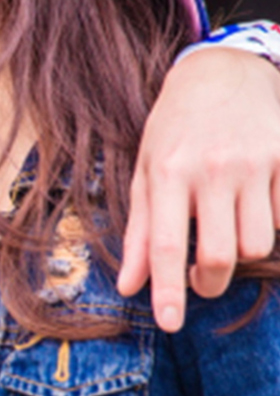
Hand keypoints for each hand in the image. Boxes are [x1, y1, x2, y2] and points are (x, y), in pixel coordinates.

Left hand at [119, 47, 279, 329]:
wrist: (223, 72)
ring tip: (225, 231)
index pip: (168, 246)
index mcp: (168, 174)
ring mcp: (254, 164)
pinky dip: (268, 223)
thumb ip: (140, 231)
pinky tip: (251, 202)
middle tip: (201, 281)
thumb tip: (130, 286)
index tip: (170, 323)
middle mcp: (212, 170)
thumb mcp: (144, 172)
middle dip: (210, 283)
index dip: (169, 291)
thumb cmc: (173, 129)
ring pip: (258, 244)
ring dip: (241, 252)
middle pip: (222, 256)